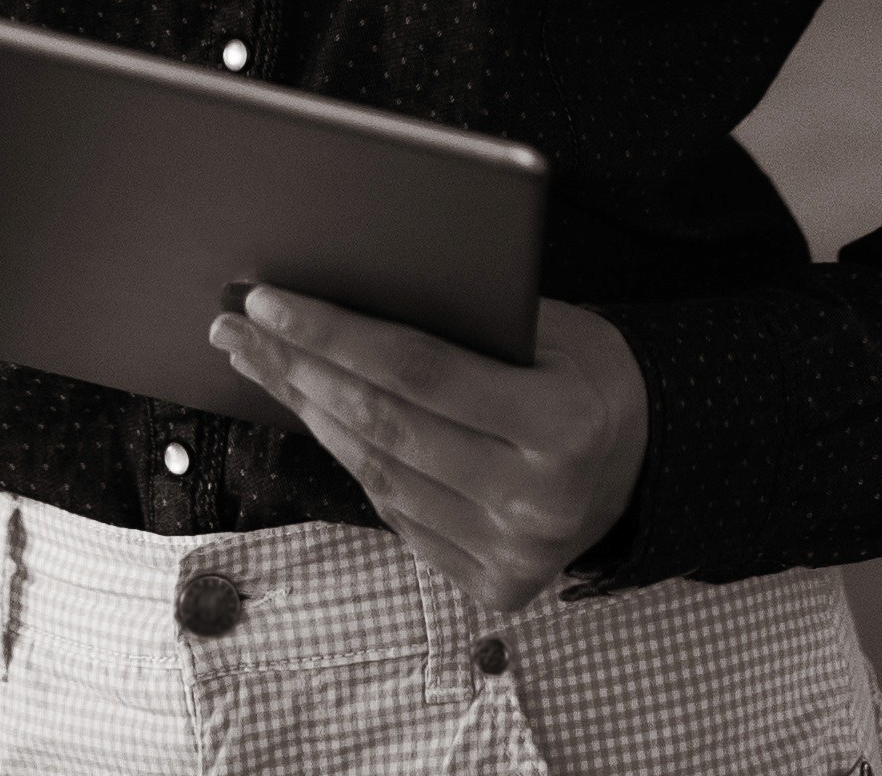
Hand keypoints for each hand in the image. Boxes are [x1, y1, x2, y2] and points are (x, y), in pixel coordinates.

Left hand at [210, 288, 645, 617]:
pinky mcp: (491, 588)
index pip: (419, 371)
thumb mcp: (559, 330)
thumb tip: (353, 292)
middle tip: (238, 328)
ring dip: (311, 414)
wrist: (643, 471)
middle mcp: (536, 502)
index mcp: (561, 426)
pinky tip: (320, 416)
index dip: (335, 333)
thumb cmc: (589, 379)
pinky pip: (397, 515)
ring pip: (378, 477)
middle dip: (299, 369)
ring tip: (264, 364)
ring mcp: (512, 555)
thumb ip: (476, 322)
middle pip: (385, 426)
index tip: (268, 301)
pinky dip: (353, 462)